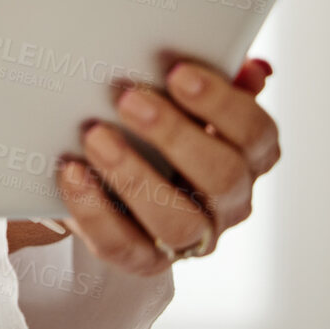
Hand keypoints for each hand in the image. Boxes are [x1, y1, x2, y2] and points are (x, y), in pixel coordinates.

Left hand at [38, 58, 278, 275]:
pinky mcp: (144, 260)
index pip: (256, 134)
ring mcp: (190, 237)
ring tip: (96, 136)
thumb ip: (216, 80)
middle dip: (174, 134)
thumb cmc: (158, 130)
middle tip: (129, 99)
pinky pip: (122, 243)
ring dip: (133, 175)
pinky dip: (94, 208)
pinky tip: (72, 172)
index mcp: (248, 158)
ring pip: (177, 220)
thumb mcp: (186, 101)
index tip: (178, 72)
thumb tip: (252, 68)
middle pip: (222, 177)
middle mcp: (228, 202)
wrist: (115, 184)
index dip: (222, 104)